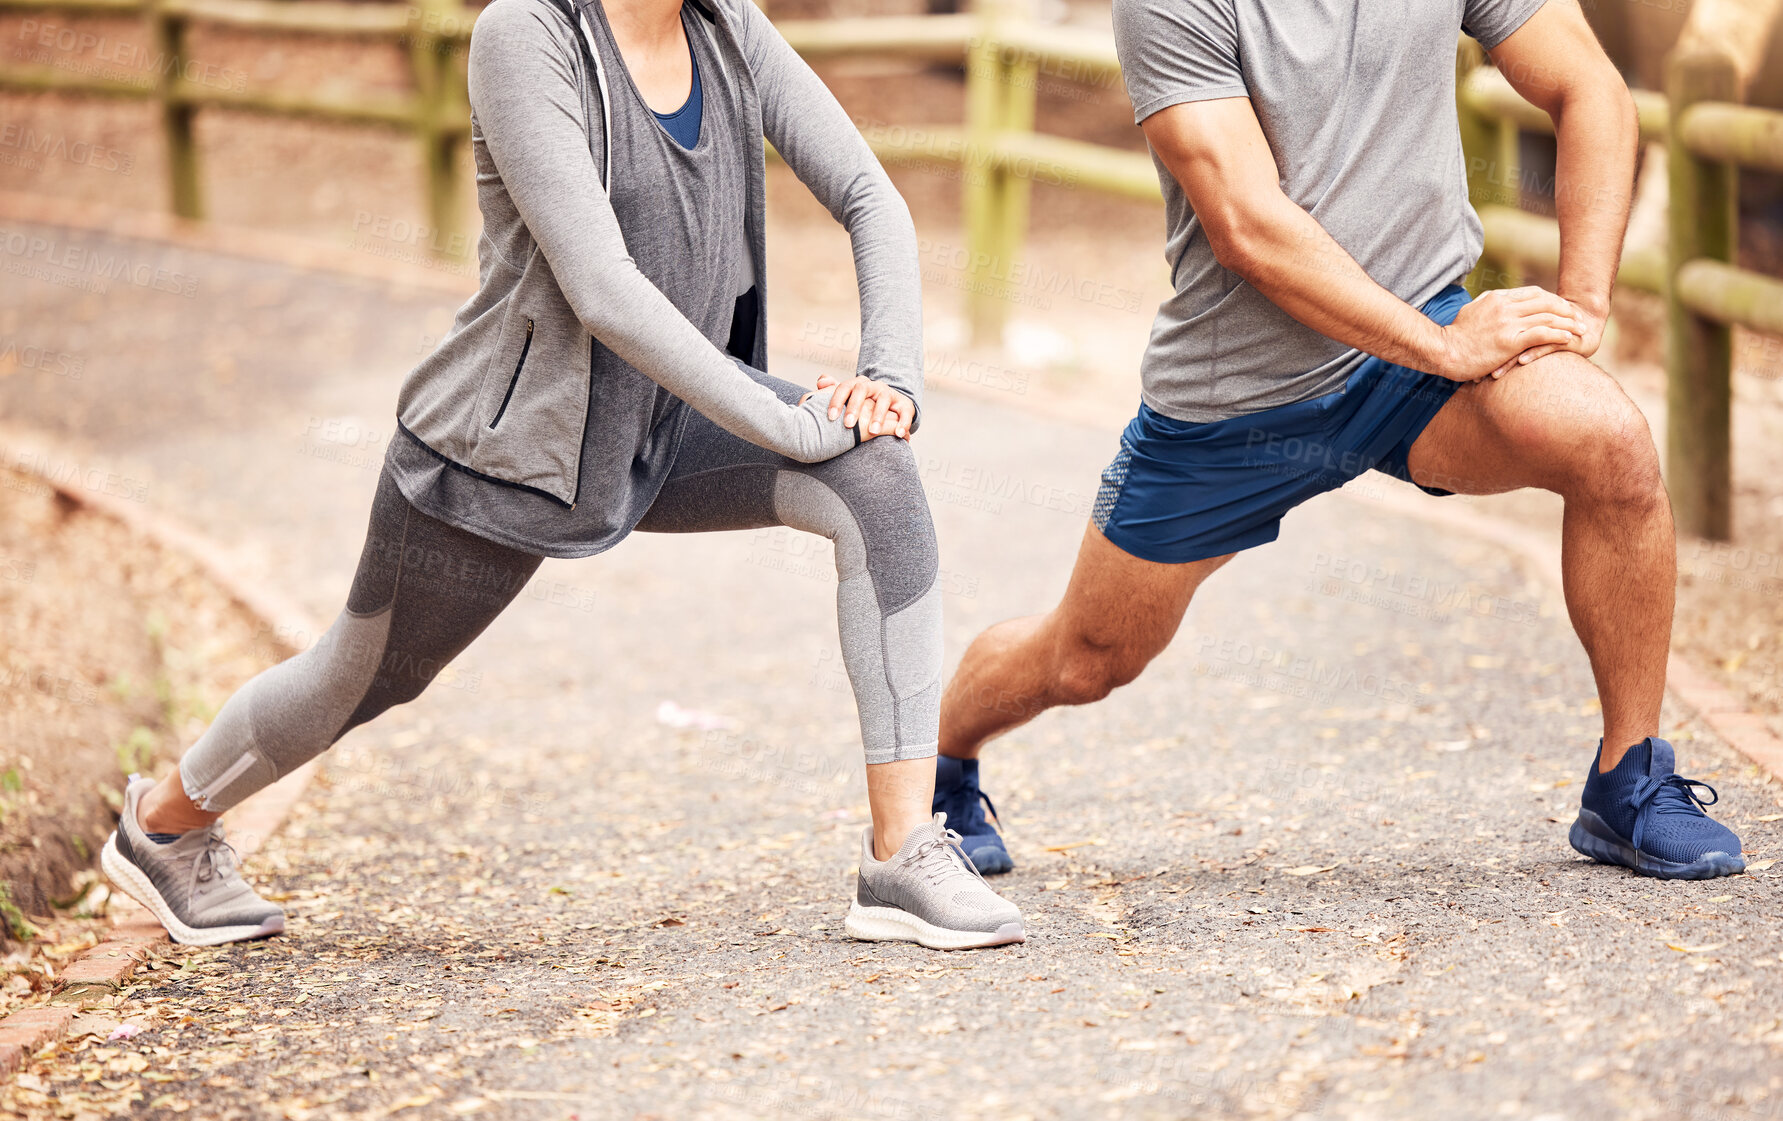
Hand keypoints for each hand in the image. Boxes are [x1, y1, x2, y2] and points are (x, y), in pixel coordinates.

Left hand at [811, 372, 913, 438]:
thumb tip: (821, 382)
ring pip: (883, 400)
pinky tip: (898, 434)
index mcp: (857, 385)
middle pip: (862, 390)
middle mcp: (873, 386)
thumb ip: (832, 390)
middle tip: (848, 425)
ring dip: (878, 416)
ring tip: (873, 432)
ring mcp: (889, 394)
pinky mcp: (904, 404)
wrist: (889, 406)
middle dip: (855, 407)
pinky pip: (905, 412)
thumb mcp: (847, 399)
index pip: (844, 387)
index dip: (837, 400)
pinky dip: (903, 423)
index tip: (831, 417)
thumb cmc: (862, 406)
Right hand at [1436, 286, 1584, 382]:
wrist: (1442, 351)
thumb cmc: (1452, 337)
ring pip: (1547, 317)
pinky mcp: (1510, 341)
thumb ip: (1484, 306)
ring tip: (1580, 329)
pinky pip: (1542, 334)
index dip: (1552, 299)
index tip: (1562, 307)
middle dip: (1565, 309)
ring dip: (1567, 323)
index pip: (1532, 293)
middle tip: (1578, 317)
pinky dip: (1559, 335)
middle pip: (1545, 302)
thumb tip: (1489, 302)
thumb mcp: (1469, 313)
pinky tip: (1569, 339)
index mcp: (1496, 298)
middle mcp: (1505, 307)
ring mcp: (1508, 323)